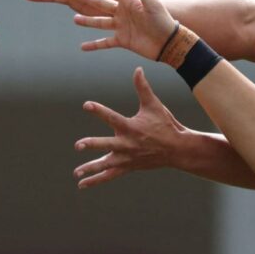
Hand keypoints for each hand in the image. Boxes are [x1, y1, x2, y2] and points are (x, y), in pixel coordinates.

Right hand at [65, 0, 177, 59]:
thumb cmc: (162, 20)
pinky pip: (105, 42)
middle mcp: (123, 13)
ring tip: (75, 19)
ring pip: (100, 23)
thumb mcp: (151, 4)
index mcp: (130, 1)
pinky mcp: (122, 40)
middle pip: (103, 5)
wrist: (168, 43)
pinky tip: (82, 47)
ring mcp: (121, 27)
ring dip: (88, 22)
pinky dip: (94, 45)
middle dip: (91, 0)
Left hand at [74, 67, 187, 187]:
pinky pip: (110, 175)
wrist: (177, 149)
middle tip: (78, 145)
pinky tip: (82, 184)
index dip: (99, 110)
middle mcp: (128, 144)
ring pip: (107, 164)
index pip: (112, 117)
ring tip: (76, 173)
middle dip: (93, 144)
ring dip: (91, 168)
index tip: (86, 105)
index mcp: (132, 127)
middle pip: (107, 145)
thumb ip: (142, 88)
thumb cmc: (165, 124)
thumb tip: (137, 69)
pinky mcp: (128, 167)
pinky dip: (97, 180)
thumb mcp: (154, 105)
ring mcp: (127, 158)